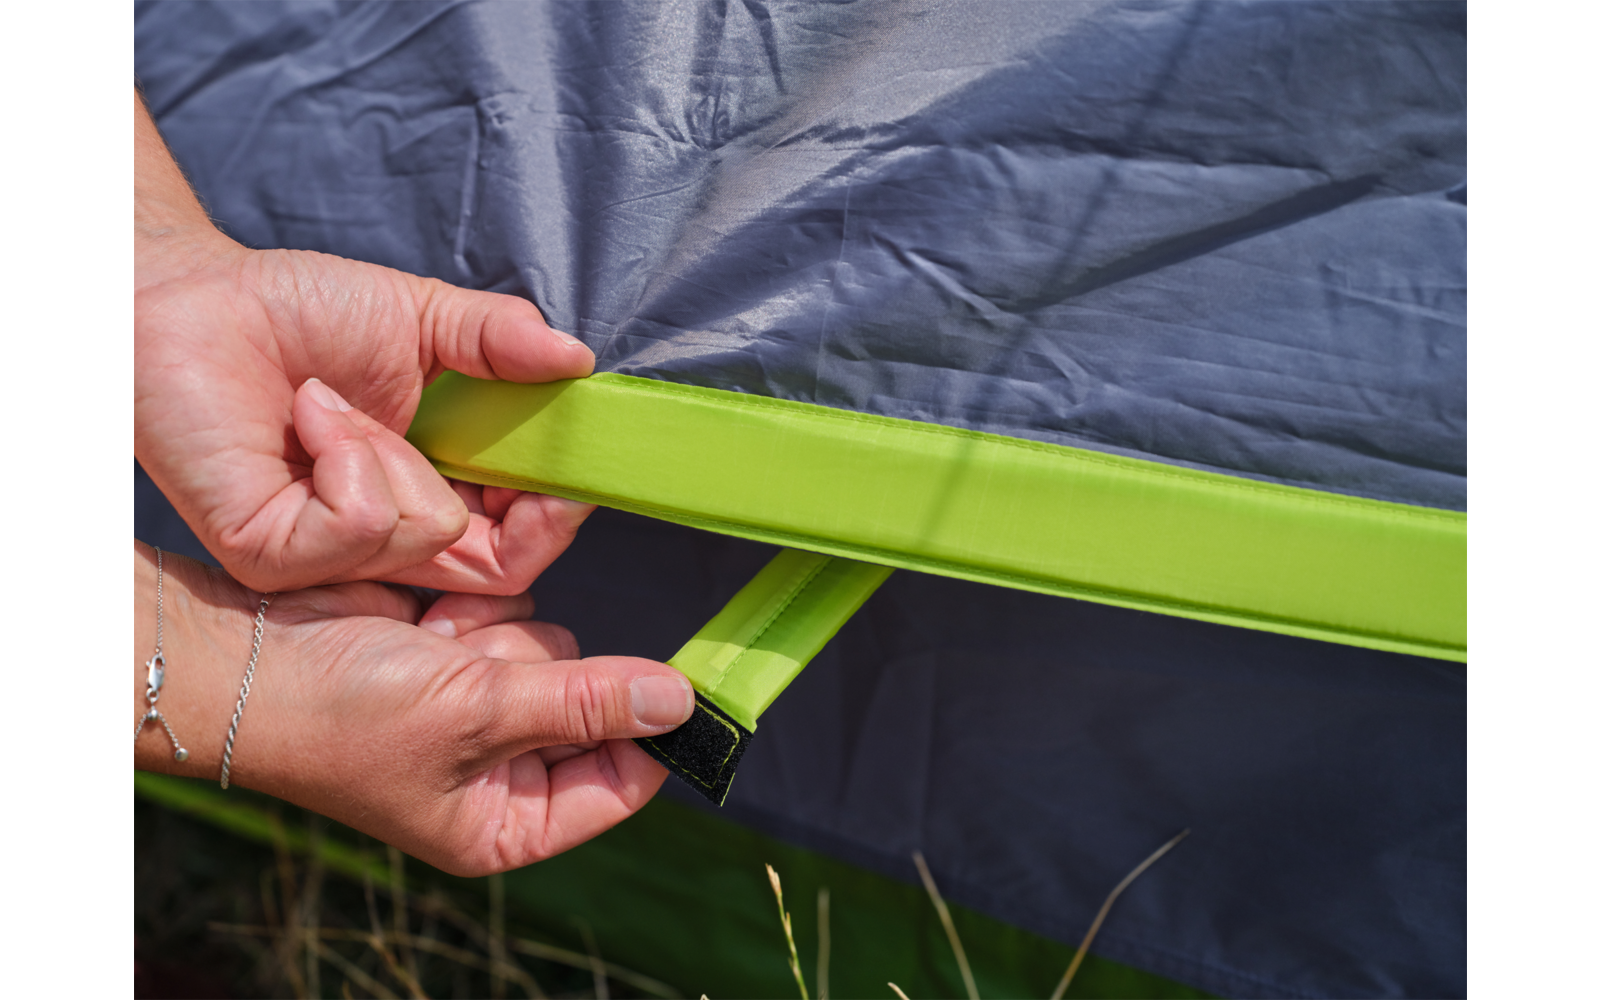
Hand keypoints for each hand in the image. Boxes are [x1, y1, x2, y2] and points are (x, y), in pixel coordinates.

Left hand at [134, 91, 593, 593]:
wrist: (187, 296)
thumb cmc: (292, 310)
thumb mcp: (424, 319)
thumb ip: (503, 342)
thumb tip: (580, 360)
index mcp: (428, 490)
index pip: (518, 545)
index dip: (558, 515)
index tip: (574, 465)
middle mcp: (383, 538)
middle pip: (499, 572)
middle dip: (527, 507)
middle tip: (513, 457)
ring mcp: (329, 557)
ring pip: (430, 534)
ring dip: (392, 447)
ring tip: (332, 401)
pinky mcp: (275, 556)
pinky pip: (362, 524)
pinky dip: (347, 453)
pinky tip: (308, 413)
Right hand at [134, 544, 692, 875]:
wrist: (241, 652)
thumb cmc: (340, 712)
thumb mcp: (475, 711)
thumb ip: (584, 702)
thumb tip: (682, 705)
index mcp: (505, 820)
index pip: (621, 780)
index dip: (652, 733)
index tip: (688, 682)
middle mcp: (501, 768)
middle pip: (593, 699)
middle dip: (538, 670)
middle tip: (471, 668)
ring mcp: (482, 703)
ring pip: (556, 641)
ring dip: (500, 630)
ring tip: (432, 644)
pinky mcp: (461, 645)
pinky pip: (514, 607)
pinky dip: (474, 604)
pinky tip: (422, 615)